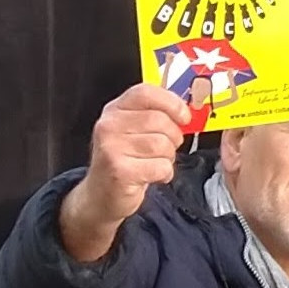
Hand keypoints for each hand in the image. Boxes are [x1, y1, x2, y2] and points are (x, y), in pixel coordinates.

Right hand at [60, 82, 191, 262]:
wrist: (101, 195)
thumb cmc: (125, 160)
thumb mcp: (134, 130)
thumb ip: (155, 115)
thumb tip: (187, 110)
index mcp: (114, 110)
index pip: (145, 92)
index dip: (171, 103)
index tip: (184, 117)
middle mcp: (108, 125)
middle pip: (160, 121)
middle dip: (173, 137)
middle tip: (165, 149)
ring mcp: (111, 148)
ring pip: (163, 145)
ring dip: (168, 157)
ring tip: (154, 163)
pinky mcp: (119, 171)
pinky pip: (161, 166)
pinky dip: (164, 173)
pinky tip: (151, 175)